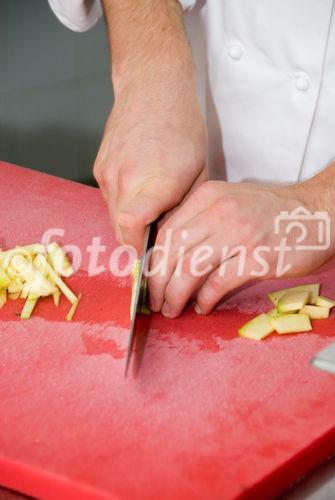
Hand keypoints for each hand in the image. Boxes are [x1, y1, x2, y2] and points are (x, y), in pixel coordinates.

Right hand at [94, 84, 206, 251]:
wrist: (152, 88)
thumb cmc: (182, 127)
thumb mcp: (197, 172)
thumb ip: (181, 209)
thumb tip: (170, 239)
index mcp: (156, 181)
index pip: (132, 231)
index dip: (140, 252)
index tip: (152, 259)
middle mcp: (125, 180)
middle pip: (122, 233)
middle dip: (139, 244)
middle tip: (159, 242)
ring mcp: (107, 175)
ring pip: (115, 218)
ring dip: (131, 224)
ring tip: (153, 209)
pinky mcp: (98, 169)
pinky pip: (110, 201)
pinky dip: (124, 205)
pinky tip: (140, 190)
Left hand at [148, 177, 334, 316]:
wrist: (318, 212)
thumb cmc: (272, 212)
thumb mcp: (231, 202)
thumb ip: (201, 221)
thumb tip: (171, 257)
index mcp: (208, 196)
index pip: (167, 231)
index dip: (153, 260)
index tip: (149, 279)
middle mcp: (220, 211)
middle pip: (173, 251)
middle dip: (158, 281)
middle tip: (156, 300)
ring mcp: (239, 233)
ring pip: (190, 268)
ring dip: (175, 294)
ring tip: (172, 309)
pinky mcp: (256, 257)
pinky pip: (218, 283)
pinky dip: (205, 299)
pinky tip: (202, 307)